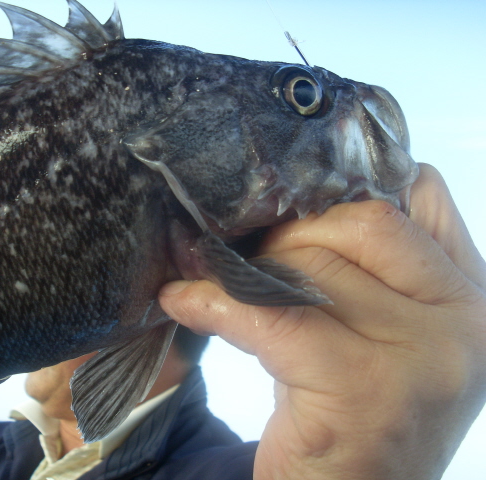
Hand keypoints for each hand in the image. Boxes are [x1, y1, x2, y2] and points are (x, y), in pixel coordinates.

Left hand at [158, 164, 485, 479]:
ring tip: (218, 280)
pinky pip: (272, 315)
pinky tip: (186, 302)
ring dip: (251, 267)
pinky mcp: (364, 390)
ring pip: (316, 263)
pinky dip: (217, 302)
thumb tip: (291, 201)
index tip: (293, 208)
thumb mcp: (382, 330)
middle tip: (249, 258)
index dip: (346, 190)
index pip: (418, 194)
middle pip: (361, 223)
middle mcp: (466, 321)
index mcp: (470, 296)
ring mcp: (424, 357)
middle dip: (291, 232)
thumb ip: (368, 268)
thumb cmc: (356, 409)